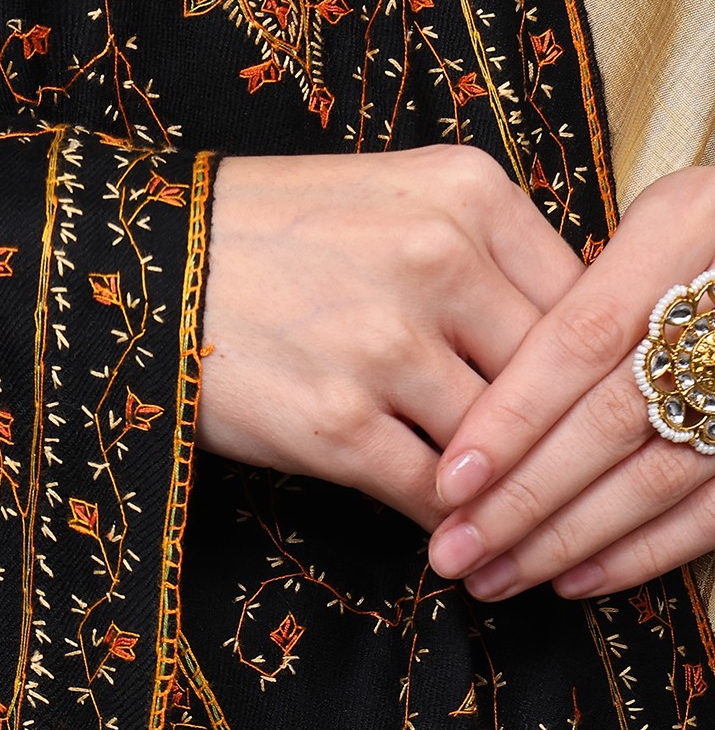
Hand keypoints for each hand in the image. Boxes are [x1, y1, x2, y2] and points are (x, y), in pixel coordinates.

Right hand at [196, 146, 582, 527]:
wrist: (144, 270)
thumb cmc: (268, 237)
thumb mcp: (393, 198)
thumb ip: (481, 252)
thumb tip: (560, 342)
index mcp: (468, 194)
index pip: (578, 302)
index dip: (584, 373)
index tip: (580, 414)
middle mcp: (439, 261)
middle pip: (549, 379)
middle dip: (557, 444)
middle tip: (565, 486)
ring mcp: (388, 346)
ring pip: (497, 445)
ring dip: (507, 494)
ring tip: (513, 524)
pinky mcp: (337, 424)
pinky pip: (431, 494)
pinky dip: (451, 524)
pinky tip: (453, 535)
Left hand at [428, 166, 714, 598]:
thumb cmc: (700, 234)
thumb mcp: (650, 217)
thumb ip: (581, 288)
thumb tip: (481, 377)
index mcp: (683, 234)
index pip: (579, 343)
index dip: (511, 419)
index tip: (449, 480)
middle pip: (609, 423)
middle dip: (520, 499)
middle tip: (452, 551)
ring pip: (654, 478)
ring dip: (564, 539)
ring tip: (492, 576)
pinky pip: (710, 513)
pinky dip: (641, 554)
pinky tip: (574, 580)